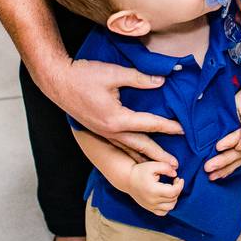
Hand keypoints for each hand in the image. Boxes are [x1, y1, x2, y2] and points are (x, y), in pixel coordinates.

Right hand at [56, 59, 183, 164]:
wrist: (57, 81)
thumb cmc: (84, 76)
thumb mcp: (114, 73)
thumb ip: (139, 78)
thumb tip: (162, 81)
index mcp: (116, 119)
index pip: (148, 124)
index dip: (167, 126)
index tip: (182, 130)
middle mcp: (110, 131)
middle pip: (140, 145)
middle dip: (158, 155)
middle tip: (175, 166)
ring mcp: (103, 133)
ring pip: (128, 149)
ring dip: (144, 157)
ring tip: (159, 166)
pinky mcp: (98, 130)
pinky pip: (118, 145)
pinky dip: (130, 152)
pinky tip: (136, 155)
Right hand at [127, 162, 184, 215]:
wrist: (128, 180)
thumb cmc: (140, 171)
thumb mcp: (153, 165)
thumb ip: (166, 167)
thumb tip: (175, 174)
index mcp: (154, 190)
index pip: (173, 192)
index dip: (180, 185)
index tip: (179, 178)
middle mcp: (153, 201)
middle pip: (173, 199)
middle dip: (178, 189)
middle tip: (175, 180)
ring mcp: (151, 206)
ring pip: (170, 207)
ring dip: (174, 198)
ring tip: (171, 189)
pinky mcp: (150, 209)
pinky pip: (163, 212)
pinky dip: (168, 206)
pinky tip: (167, 197)